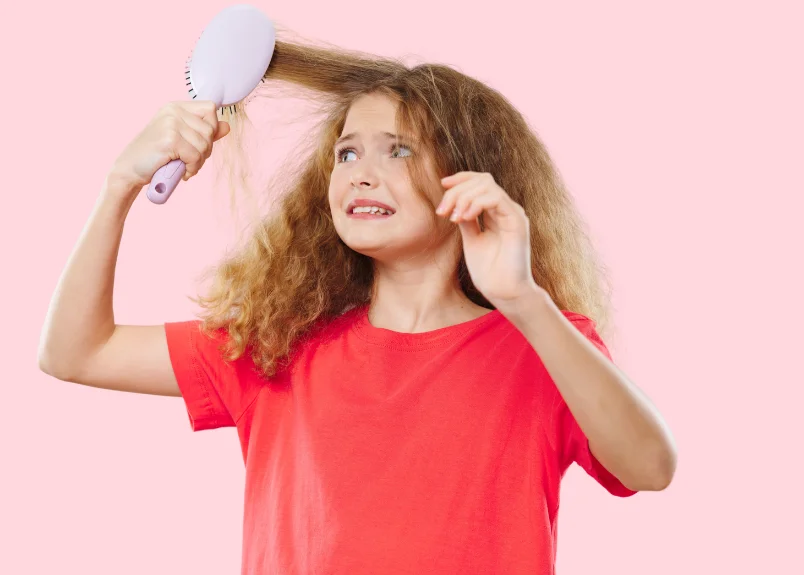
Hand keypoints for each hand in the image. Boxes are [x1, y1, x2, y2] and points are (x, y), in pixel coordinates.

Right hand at [106, 101, 229, 194]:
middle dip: (205, 150)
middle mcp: (173, 110)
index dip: (210, 129)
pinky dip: (192, 168)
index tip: (196, 143)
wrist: (130, 169)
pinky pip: (195, 156)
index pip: (211, 109)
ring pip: (204, 145)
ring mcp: (171, 123)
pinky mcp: (169, 139)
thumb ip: (204, 133)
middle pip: (210, 129)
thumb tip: (227, 126)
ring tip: (184, 165)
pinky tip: (181, 171)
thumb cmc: (156, 156)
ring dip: (198, 162)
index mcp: (176, 107)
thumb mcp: (182, 140)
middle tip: (188, 159)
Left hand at [436, 171, 540, 303]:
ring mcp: (513, 214)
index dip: (462, 178)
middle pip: (482, 180)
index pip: (481, 182)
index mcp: (496, 212)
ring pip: (487, 186)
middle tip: (442, 212)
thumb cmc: (489, 271)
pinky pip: (496, 199)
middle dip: (457, 191)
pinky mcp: (517, 222)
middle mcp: (506, 209)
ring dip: (464, 197)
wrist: (504, 292)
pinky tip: (465, 217)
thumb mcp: (471, 240)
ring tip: (453, 218)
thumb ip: (466, 220)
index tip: (442, 184)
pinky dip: (476, 203)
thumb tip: (454, 204)